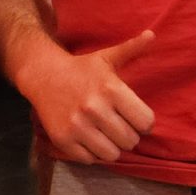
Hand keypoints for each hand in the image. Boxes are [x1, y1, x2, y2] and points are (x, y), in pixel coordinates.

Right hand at [21, 31, 156, 163]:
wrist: (43, 76)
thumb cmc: (82, 69)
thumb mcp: (107, 57)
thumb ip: (132, 49)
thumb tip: (152, 35)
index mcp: (111, 89)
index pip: (146, 122)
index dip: (144, 122)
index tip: (136, 118)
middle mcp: (94, 108)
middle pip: (130, 141)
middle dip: (128, 135)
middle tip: (118, 126)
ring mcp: (77, 126)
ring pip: (112, 155)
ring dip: (112, 147)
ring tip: (106, 134)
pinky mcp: (63, 139)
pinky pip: (90, 160)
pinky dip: (92, 153)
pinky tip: (89, 138)